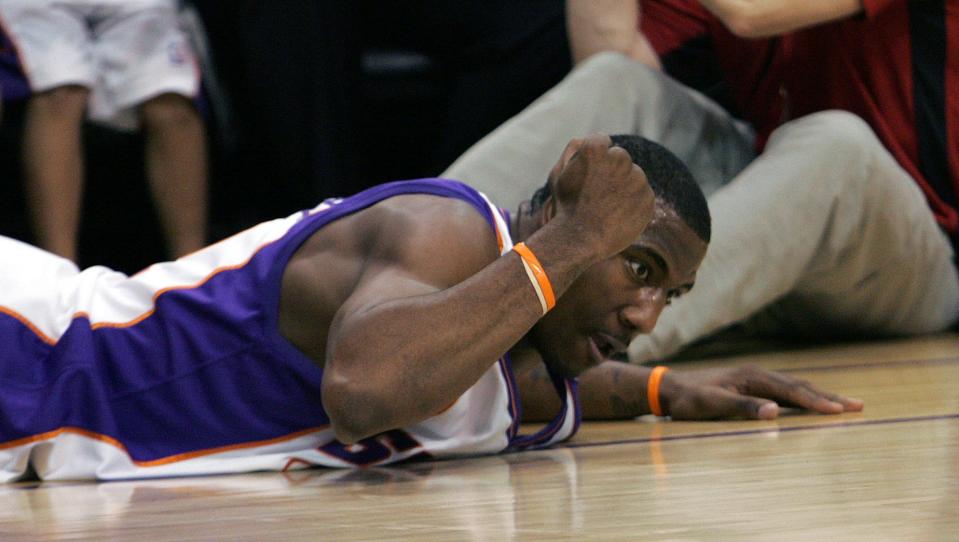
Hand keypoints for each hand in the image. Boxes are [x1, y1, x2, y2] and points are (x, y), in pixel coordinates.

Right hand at [549, 134, 655, 258]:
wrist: (581, 240)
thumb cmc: (567, 205)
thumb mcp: (559, 173)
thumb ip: (576, 148)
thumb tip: (600, 138)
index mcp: (595, 148)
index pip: (601, 141)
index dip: (593, 160)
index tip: (588, 176)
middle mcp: (619, 159)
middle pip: (620, 157)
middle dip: (611, 170)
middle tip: (598, 193)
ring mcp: (637, 178)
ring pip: (634, 175)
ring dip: (624, 186)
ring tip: (607, 206)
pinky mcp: (648, 198)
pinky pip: (643, 194)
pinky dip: (634, 202)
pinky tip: (618, 214)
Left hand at [659, 365, 863, 419]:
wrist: (670, 387)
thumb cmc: (690, 399)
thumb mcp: (713, 405)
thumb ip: (743, 407)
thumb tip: (775, 412)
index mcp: (753, 377)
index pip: (792, 392)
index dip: (816, 402)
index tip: (840, 411)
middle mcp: (758, 374)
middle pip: (800, 387)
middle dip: (829, 397)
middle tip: (858, 406)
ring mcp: (755, 379)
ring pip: (795, 388)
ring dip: (819, 396)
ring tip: (844, 404)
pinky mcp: (750, 386)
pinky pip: (785, 392)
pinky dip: (803, 397)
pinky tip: (811, 404)